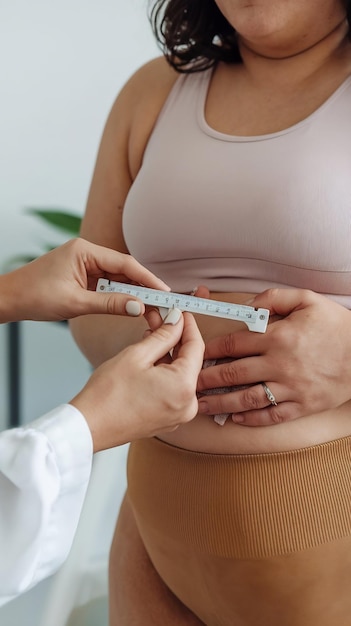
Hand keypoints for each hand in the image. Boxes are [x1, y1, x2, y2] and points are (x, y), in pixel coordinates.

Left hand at [0, 238, 169, 322]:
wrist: (10, 299)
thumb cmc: (34, 296)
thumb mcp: (76, 303)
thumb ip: (110, 304)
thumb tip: (139, 307)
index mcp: (85, 251)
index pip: (125, 263)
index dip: (147, 278)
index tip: (164, 292)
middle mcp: (87, 252)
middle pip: (124, 269)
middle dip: (143, 287)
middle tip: (162, 303)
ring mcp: (85, 263)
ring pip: (117, 277)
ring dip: (132, 292)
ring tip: (151, 307)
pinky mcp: (82, 274)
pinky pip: (107, 283)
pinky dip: (119, 295)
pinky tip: (132, 305)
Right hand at [70, 311, 204, 449]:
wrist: (90, 427)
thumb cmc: (108, 394)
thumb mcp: (137, 355)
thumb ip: (163, 336)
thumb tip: (176, 321)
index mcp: (184, 387)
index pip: (196, 347)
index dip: (188, 326)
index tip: (180, 313)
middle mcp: (188, 405)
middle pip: (189, 362)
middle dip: (175, 339)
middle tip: (160, 321)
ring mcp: (179, 415)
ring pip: (181, 375)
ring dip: (168, 355)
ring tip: (150, 338)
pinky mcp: (168, 419)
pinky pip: (173, 389)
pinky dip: (165, 373)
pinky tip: (149, 360)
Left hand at [197, 288, 350, 425]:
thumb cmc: (337, 326)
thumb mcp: (307, 300)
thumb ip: (274, 298)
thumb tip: (248, 306)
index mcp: (278, 337)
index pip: (234, 344)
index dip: (211, 350)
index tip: (197, 354)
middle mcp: (280, 364)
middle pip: (233, 373)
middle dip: (206, 379)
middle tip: (188, 384)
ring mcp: (291, 388)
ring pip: (247, 398)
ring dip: (221, 403)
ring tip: (202, 406)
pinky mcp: (302, 405)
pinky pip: (273, 415)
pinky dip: (253, 418)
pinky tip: (237, 418)